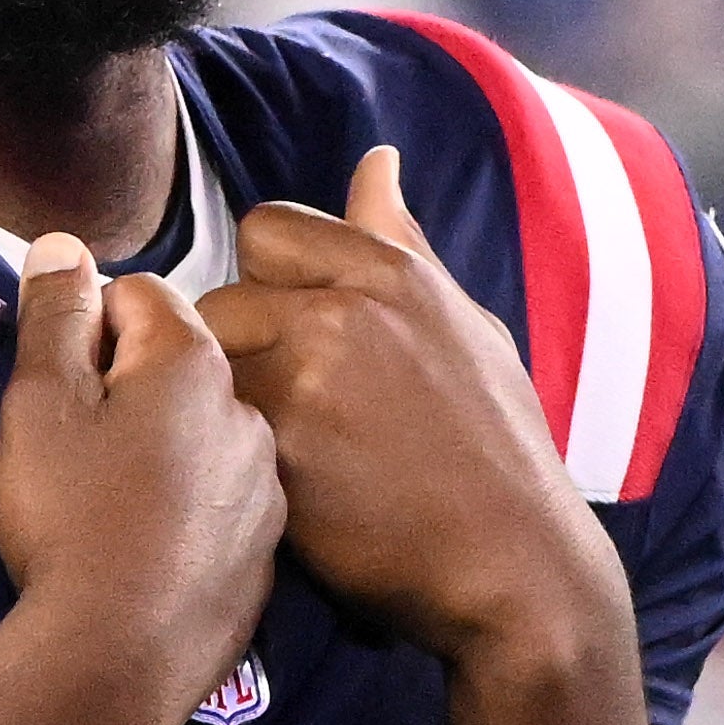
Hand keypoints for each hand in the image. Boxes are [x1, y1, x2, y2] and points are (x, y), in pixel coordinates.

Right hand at [0, 231, 286, 724]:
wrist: (120, 657)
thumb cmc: (71, 521)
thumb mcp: (38, 405)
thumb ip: (53, 316)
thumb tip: (65, 245)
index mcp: (193, 360)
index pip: (139, 294)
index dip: (86, 331)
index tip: (63, 387)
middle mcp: (248, 410)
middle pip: (181, 363)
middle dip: (132, 386)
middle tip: (84, 450)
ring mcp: (267, 485)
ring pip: (208, 432)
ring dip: (167, 446)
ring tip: (118, 504)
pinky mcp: (269, 550)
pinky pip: (225, 500)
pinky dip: (193, 507)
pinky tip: (154, 546)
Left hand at [196, 147, 623, 668]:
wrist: (516, 564)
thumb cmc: (497, 447)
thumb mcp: (465, 326)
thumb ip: (401, 244)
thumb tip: (375, 160)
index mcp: (392, 271)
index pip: (268, 228)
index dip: (266, 281)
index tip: (292, 332)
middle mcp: (346, 309)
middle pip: (221, 296)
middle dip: (237, 348)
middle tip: (283, 406)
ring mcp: (309, 377)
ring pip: (207, 364)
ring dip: (225, 402)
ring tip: (280, 446)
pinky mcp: (281, 448)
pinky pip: (215, 430)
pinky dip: (233, 459)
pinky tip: (282, 487)